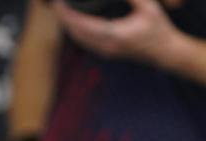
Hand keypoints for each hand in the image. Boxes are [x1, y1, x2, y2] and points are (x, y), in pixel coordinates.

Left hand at [54, 0, 184, 66]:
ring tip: (62, 11)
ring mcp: (104, 52)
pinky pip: (84, 43)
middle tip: (57, 4)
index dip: (69, 15)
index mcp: (115, 35)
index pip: (84, 25)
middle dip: (64, 19)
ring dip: (68, 26)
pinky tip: (72, 22)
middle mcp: (106, 46)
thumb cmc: (159, 29)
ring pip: (78, 40)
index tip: (59, 4)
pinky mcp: (105, 53)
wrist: (164, 51)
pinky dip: (75, 32)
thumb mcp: (149, 8)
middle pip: (76, 34)